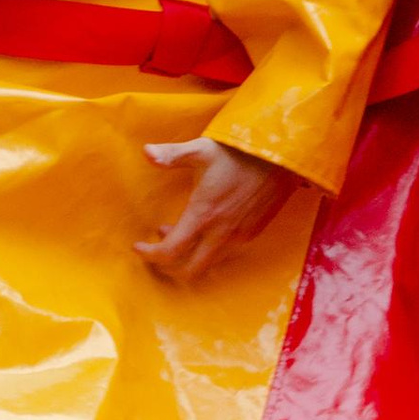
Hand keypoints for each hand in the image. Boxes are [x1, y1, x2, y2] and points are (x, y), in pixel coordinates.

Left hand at [137, 137, 294, 282]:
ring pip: (207, 264)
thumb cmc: (238, 152)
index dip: (150, 254)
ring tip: (176, 233)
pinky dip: (206, 250)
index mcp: (203, 214)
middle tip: (156, 249)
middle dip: (167, 266)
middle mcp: (221, 232)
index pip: (170, 251)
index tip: (138, 246)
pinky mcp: (252, 234)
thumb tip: (145, 152)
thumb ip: (171, 154)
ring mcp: (239, 237)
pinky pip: (223, 254)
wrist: (280, 158)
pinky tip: (203, 230)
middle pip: (189, 270)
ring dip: (187, 257)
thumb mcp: (201, 149)